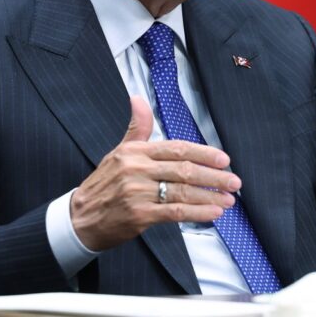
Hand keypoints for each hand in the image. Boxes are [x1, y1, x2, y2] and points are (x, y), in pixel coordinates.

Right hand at [69, 96, 239, 250]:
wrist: (81, 217)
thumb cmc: (104, 184)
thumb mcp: (119, 152)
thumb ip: (137, 128)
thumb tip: (138, 99)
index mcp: (136, 152)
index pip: (177, 148)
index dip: (203, 153)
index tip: (224, 159)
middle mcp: (137, 169)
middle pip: (184, 170)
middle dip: (214, 176)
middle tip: (234, 181)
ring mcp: (138, 192)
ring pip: (182, 191)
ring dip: (210, 196)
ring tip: (229, 199)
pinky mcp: (139, 215)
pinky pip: (175, 212)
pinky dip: (197, 212)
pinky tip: (213, 212)